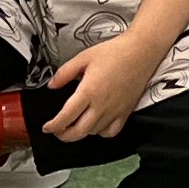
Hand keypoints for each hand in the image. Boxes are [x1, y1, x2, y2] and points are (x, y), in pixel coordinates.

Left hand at [43, 29, 167, 145]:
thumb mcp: (84, 57)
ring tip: (74, 125)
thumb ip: (65, 72)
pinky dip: (100, 133)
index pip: (66, 117)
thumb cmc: (115, 52)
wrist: (141, 52)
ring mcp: (114, 111)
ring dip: (81, 133)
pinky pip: (111, 132)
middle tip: (57, 131)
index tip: (47, 127)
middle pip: (78, 132)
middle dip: (64, 135)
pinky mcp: (125, 113)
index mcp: (89, 91)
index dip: (54, 126)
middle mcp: (101, 105)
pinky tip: (95, 125)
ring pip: (93, 133)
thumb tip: (52, 85)